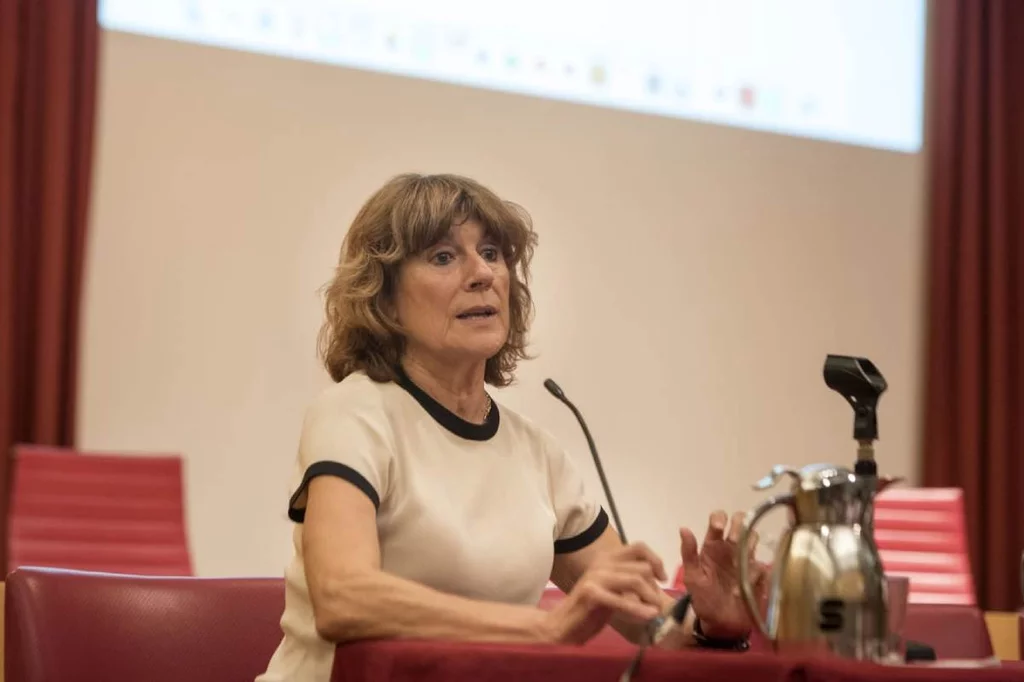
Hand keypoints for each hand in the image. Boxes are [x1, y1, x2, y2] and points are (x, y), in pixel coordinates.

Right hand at [542, 542, 667, 644]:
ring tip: (654, 613)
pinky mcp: (591, 592)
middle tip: (655, 604)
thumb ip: (630, 582)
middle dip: (654, 588)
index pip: (639, 547)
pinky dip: (639, 610)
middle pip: (643, 567)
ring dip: (650, 598)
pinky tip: (648, 617)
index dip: (656, 560)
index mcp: (607, 558)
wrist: (561, 626)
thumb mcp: (614, 592)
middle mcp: (601, 562)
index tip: (662, 578)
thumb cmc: (590, 610)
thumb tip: (657, 582)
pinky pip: (624, 600)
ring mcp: (596, 576)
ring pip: (636, 580)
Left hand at [680, 510, 769, 639]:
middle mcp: (730, 547)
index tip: (719, 529)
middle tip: (733, 540)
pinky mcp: (757, 574)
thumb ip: (688, 553)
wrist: (719, 623)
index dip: (719, 519)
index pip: (718, 520)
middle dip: (739, 525)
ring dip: (748, 544)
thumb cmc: (703, 598)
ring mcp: (745, 559)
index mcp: (713, 545)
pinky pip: (761, 565)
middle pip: (740, 521)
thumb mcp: (692, 576)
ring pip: (753, 537)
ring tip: (738, 562)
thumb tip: (684, 528)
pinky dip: (753, 574)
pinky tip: (741, 588)